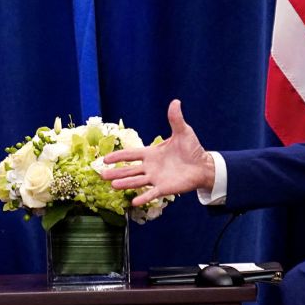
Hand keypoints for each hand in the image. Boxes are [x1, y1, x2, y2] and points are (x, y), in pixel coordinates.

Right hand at [100, 99, 214, 206]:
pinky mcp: (164, 188)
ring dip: (125, 184)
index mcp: (151, 153)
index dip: (118, 156)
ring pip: (136, 182)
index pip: (131, 155)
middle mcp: (150, 167)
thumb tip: (175, 101)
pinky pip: (151, 194)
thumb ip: (175, 119)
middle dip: (116, 172)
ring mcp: (155, 178)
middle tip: (101, 174)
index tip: (105, 159)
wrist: (203, 166)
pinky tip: (133, 202)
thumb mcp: (183, 132)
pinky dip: (143, 198)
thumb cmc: (192, 149)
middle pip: (129, 170)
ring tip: (113, 186)